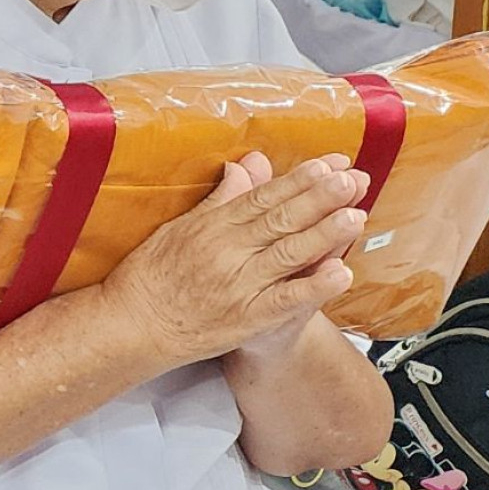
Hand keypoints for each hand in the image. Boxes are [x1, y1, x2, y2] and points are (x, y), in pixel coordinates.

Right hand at [100, 152, 367, 370]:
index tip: (328, 164)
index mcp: (211, 226)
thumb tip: (244, 167)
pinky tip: (341, 273)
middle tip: (350, 179)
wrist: (133, 325)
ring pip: (288, 254)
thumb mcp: (178, 228)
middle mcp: (226, 251)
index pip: (262, 197)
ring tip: (355, 215)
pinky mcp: (247, 318)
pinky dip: (315, 286)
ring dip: (324, 235)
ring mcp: (238, 285)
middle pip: (280, 219)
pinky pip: (286, 299)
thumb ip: (218, 200)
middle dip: (319, 198)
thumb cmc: (150, 276)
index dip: (299, 180)